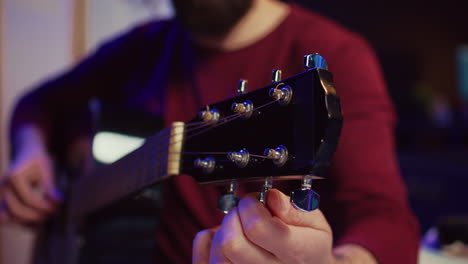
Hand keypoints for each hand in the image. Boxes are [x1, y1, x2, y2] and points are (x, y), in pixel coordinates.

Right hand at [0, 136, 60, 223]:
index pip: (28, 199)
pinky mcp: (2, 199)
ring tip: (43, 220)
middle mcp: (3, 187)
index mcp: (14, 177)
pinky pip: (7, 215)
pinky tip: (34, 223)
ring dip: (26, 222)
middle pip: (16, 210)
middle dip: (35, 216)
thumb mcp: (46, 170)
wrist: (26, 152)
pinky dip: (20, 221)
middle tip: (51, 216)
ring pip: (9, 216)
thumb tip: (57, 202)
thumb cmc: (38, 160)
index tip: (56, 208)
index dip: (43, 206)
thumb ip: (50, 188)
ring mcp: (0, 194)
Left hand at [193, 189, 334, 263]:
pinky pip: (205, 262)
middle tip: (245, 213)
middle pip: (231, 244)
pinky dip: (208, 244)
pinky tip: (224, 240)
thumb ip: (296, 209)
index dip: (251, 205)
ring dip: (222, 231)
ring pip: (217, 256)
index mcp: (296, 254)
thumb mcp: (316, 225)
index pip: (257, 228)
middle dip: (234, 216)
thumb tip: (272, 197)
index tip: (256, 201)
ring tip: (238, 228)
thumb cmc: (308, 247)